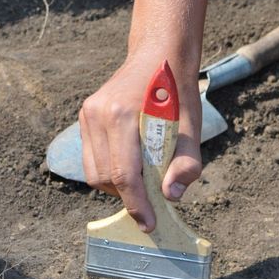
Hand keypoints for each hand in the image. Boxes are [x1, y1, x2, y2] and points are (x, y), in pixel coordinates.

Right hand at [79, 55, 201, 232]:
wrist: (159, 55)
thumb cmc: (178, 92)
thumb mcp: (193, 127)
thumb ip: (186, 163)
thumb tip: (171, 196)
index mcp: (124, 116)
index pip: (124, 174)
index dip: (136, 204)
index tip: (148, 223)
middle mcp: (99, 115)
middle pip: (104, 178)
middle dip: (126, 197)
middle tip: (150, 201)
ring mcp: (88, 114)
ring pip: (93, 172)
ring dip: (116, 186)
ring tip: (140, 181)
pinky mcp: (85, 116)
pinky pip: (91, 158)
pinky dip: (108, 171)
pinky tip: (129, 165)